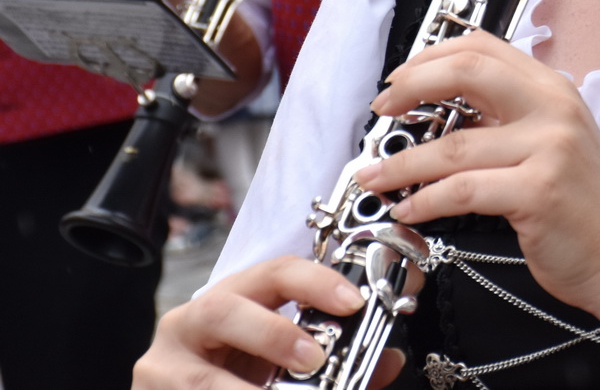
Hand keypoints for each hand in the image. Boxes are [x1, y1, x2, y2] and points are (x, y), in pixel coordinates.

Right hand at [133, 255, 404, 388]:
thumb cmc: (236, 378)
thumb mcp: (283, 365)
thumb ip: (338, 363)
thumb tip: (389, 360)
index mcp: (235, 301)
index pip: (273, 272)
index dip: (315, 282)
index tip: (354, 304)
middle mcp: (190, 323)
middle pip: (223, 308)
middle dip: (273, 333)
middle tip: (314, 359)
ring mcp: (161, 366)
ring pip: (200, 377)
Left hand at [356, 32, 599, 324]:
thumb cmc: (586, 206)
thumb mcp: (554, 143)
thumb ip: (509, 119)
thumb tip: (442, 114)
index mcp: (553, 90)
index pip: (484, 48)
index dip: (431, 58)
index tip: (400, 80)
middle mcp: (553, 109)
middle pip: (467, 72)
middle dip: (410, 87)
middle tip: (381, 110)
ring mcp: (548, 148)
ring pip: (454, 144)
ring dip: (403, 162)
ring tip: (375, 176)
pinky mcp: (538, 191)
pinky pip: (463, 190)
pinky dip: (425, 200)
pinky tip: (409, 208)